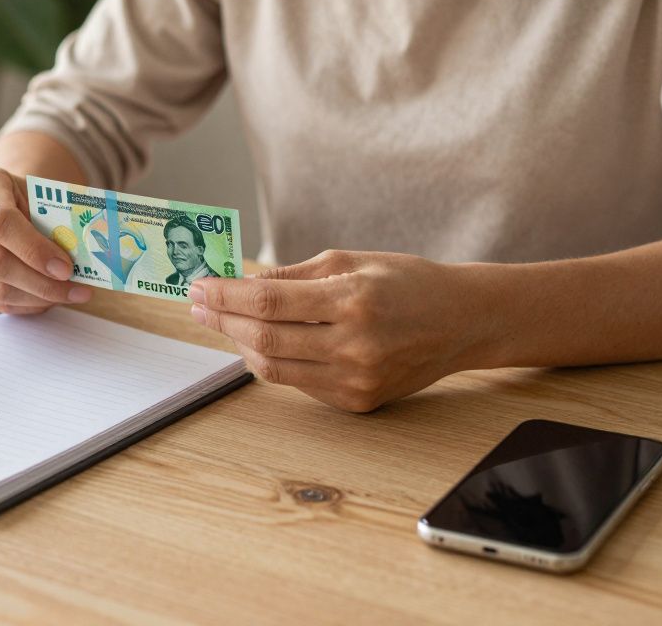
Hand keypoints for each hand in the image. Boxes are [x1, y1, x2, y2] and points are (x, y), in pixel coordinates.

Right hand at [0, 165, 92, 313]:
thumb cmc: (25, 196)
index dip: (34, 250)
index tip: (66, 268)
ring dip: (37, 298)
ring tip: (68, 296)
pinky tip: (47, 299)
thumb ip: (56, 220)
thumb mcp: (41, 193)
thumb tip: (83, 260)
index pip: (0, 222)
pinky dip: (25, 304)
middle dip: (41, 282)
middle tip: (76, 290)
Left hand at [188, 250, 485, 411]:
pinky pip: (296, 383)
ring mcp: (356, 379)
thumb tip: (240, 282)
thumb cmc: (408, 283)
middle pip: (263, 339)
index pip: (269, 301)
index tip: (199, 286)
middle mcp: (354, 346)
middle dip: (221, 319)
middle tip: (198, 304)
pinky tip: (258, 341)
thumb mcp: (351, 261)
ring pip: (273, 368)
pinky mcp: (357, 401)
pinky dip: (270, 361)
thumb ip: (293, 275)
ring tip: (222, 321)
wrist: (463, 322)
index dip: (226, 295)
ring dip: (239, 344)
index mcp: (352, 300)